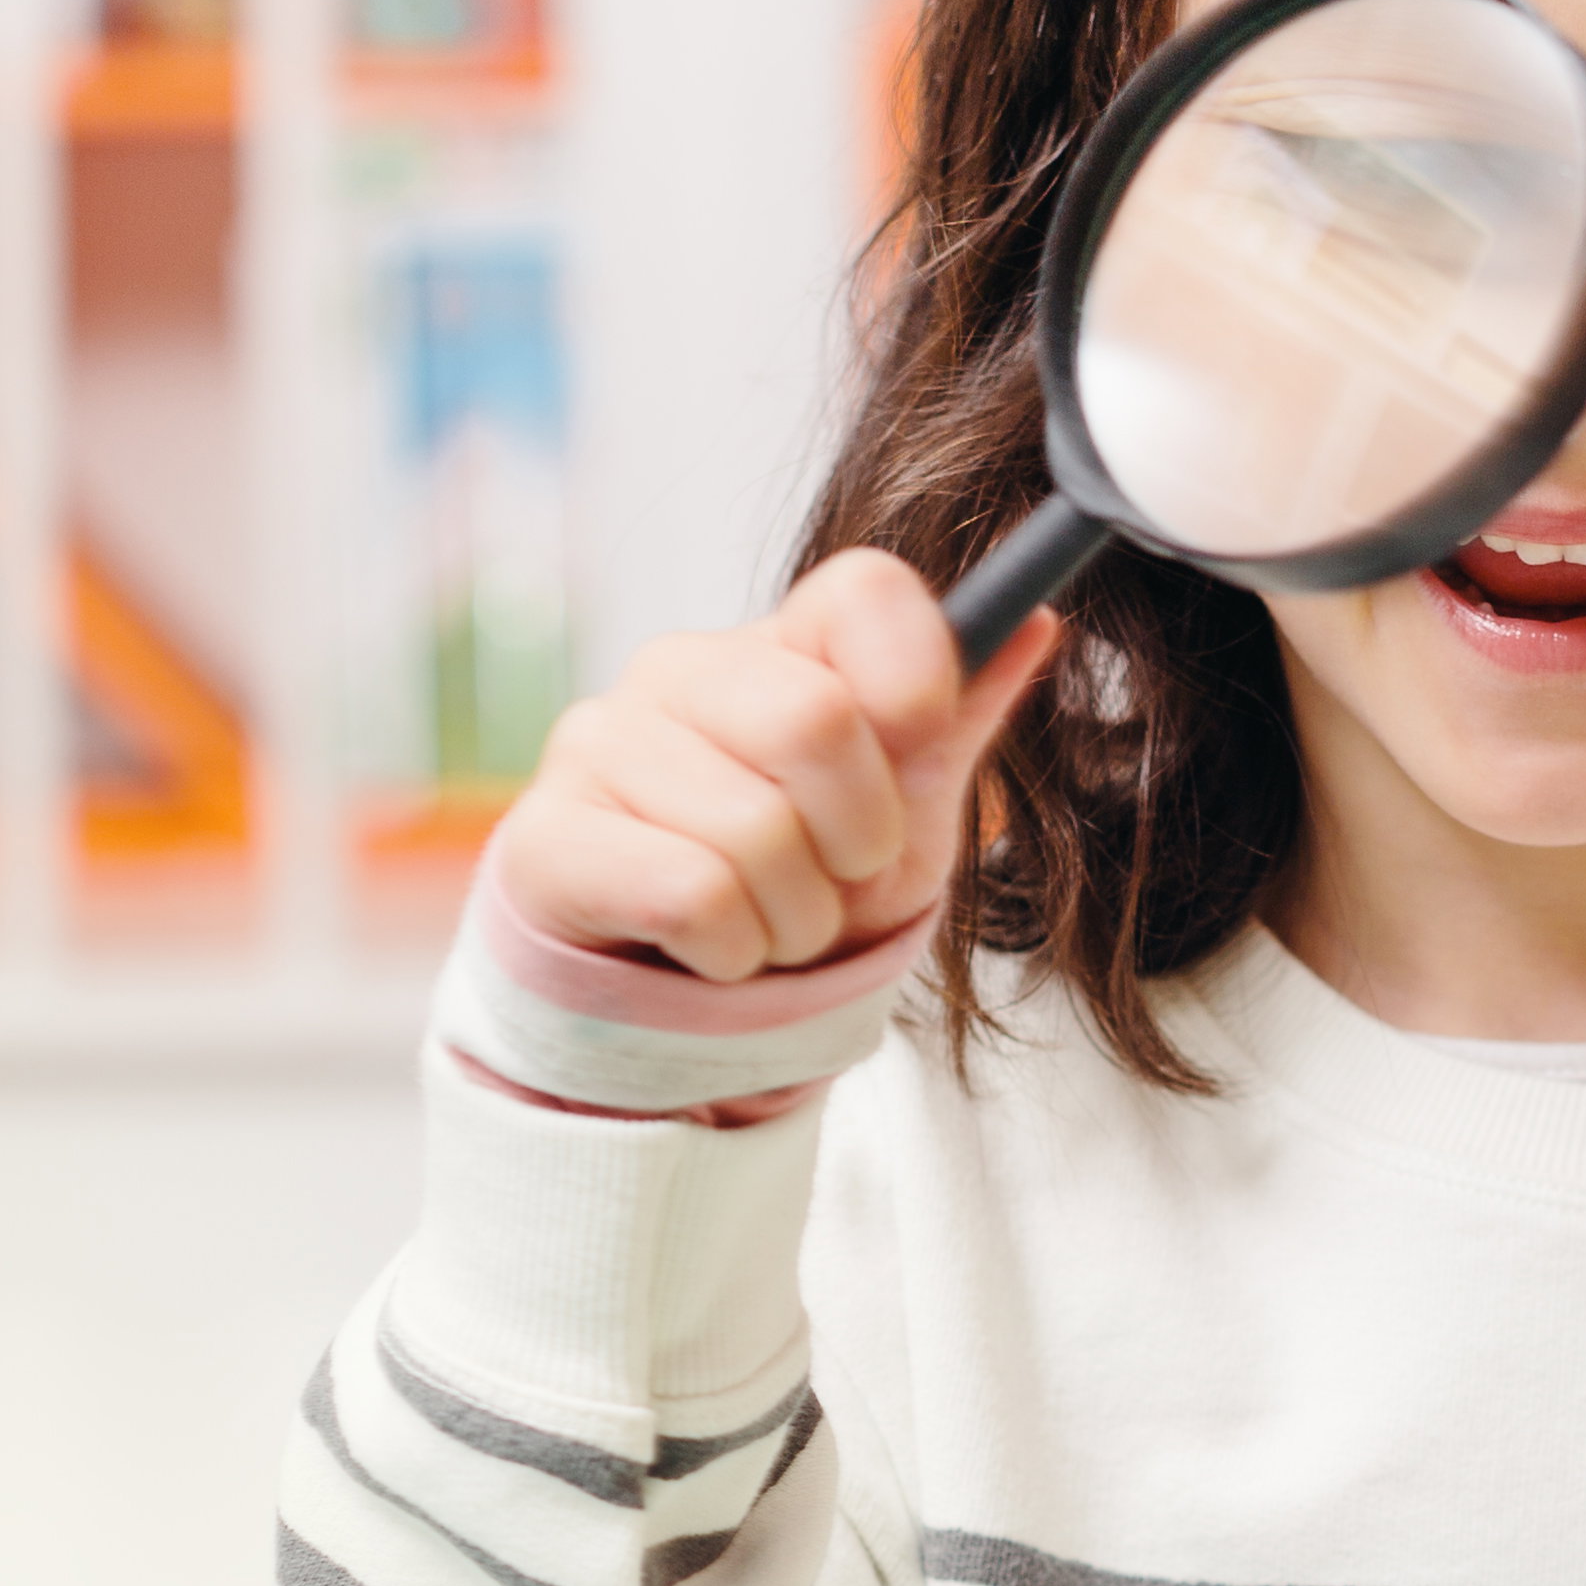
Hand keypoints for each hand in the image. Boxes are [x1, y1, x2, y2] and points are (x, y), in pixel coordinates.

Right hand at [487, 553, 1062, 983]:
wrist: (685, 995)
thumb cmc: (801, 884)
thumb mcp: (904, 814)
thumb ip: (958, 721)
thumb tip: (1038, 618)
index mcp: (781, 645)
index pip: (866, 591)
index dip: (918, 676)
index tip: (919, 745)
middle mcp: (681, 670)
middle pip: (815, 721)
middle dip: (857, 840)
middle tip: (836, 876)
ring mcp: (600, 743)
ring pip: (754, 834)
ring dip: (794, 917)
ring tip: (767, 919)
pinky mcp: (547, 834)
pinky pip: (691, 895)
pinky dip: (732, 951)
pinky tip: (709, 945)